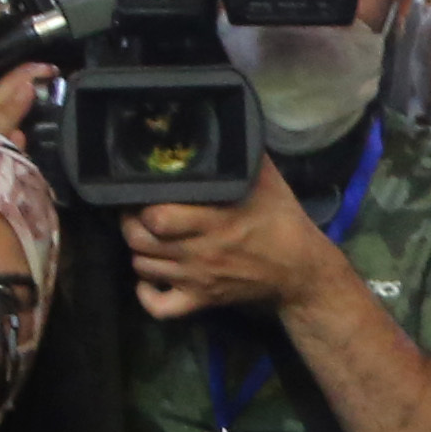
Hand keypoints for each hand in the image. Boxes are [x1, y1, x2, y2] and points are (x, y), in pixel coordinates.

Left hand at [123, 158, 336, 324]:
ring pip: (143, 268)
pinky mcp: (201, 301)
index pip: (156, 217)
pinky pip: (159, 308)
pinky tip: (150, 278)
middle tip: (136, 212)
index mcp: (213, 221)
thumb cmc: (280, 220)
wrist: (300, 271)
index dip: (140, 204)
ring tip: (146, 238)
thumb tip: (222, 124)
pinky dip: (146, 294)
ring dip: (138, 251)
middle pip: (139, 242)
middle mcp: (199, 252)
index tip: (142, 193)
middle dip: (130, 224)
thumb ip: (239, 154)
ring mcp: (197, 279)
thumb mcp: (265, 179)